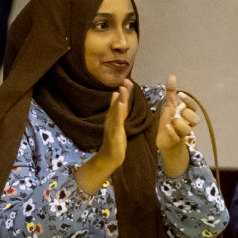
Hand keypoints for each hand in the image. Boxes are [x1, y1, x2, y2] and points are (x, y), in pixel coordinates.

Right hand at [75, 81, 132, 195]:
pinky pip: (117, 120)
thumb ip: (119, 115)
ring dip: (120, 99)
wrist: (109, 157)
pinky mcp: (114, 132)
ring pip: (116, 110)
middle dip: (122, 92)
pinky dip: (118, 112)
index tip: (128, 81)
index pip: (120, 103)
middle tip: (126, 80)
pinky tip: (120, 104)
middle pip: (118, 103)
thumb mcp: (118, 126)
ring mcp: (112, 125)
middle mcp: (112, 120)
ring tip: (122, 88)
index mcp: (114, 118)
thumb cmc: (115, 142)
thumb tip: (119, 103)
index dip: (124, 92)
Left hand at [155, 75, 199, 177]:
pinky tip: (167, 126)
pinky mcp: (174, 141)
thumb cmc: (169, 121)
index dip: (188, 101)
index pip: (192, 106)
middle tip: (179, 112)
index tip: (180, 95)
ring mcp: (181, 133)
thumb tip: (172, 76)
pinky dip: (172, 132)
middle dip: (188, 115)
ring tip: (171, 121)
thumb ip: (171, 93)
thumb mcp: (169, 106)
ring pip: (187, 130)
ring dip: (180, 124)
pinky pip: (176, 138)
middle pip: (195, 120)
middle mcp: (187, 124)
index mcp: (186, 114)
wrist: (165, 140)